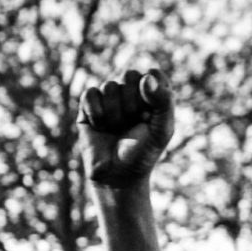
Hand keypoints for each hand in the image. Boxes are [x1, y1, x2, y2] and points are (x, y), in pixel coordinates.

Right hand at [78, 66, 173, 188]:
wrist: (117, 176)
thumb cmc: (143, 153)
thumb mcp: (162, 129)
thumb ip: (163, 101)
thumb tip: (146, 77)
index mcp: (152, 93)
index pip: (152, 74)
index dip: (151, 95)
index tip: (150, 116)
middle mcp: (130, 91)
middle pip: (129, 75)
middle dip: (132, 103)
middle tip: (132, 123)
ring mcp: (109, 97)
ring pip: (109, 86)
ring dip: (114, 113)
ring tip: (116, 129)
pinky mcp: (88, 106)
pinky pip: (90, 94)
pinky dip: (97, 113)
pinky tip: (100, 127)